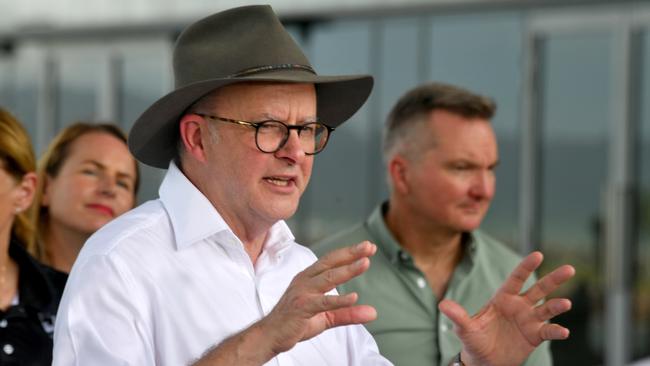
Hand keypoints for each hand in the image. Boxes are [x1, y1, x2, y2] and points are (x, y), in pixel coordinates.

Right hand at [259, 241, 377, 354]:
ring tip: (365, 263)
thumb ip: (349, 313)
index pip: (332, 260)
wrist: (271, 335)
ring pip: (328, 278)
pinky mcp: (301, 308)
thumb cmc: (296, 321)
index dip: (349, 253)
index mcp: (309, 277)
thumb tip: (373, 313)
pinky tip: (353, 297)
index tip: (369, 247)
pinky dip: (338, 300)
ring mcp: (302, 293)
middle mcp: (305, 281)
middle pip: (331, 263)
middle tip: (369, 246)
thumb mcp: (327, 316)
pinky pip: (322, 302)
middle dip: (351, 253)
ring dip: (348, 270)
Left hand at [439, 251, 574, 365]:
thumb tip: (443, 305)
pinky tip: (563, 331)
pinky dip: (556, 331)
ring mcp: (528, 320)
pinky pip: (548, 331)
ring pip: (547, 308)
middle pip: (539, 289)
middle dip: (554, 279)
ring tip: (566, 303)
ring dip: (557, 306)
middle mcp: (519, 306)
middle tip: (569, 269)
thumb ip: (458, 316)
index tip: (538, 254)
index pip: (516, 279)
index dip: (526, 267)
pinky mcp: (535, 336)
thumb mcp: (465, 329)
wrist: (485, 361)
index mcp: (503, 298)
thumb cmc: (474, 340)